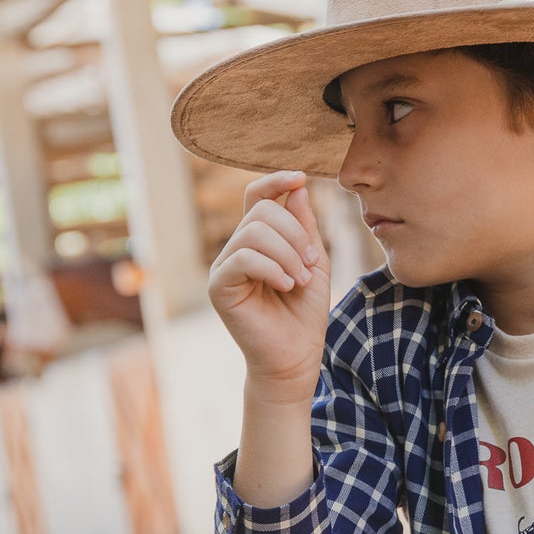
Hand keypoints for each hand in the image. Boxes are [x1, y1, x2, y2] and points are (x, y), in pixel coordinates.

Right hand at [209, 172, 330, 400]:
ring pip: (254, 232)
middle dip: (295, 233)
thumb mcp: (315, 262)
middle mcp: (237, 249)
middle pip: (261, 210)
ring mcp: (224, 267)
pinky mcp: (219, 287)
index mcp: (258, 240)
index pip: (256, 196)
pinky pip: (243, 258)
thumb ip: (305, 226)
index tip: (301, 176)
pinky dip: (273, 268)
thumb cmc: (305, 314)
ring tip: (301, 280)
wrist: (296, 357)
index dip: (275, 181)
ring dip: (288, 253)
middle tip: (312, 264)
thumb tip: (298, 186)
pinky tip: (287, 286)